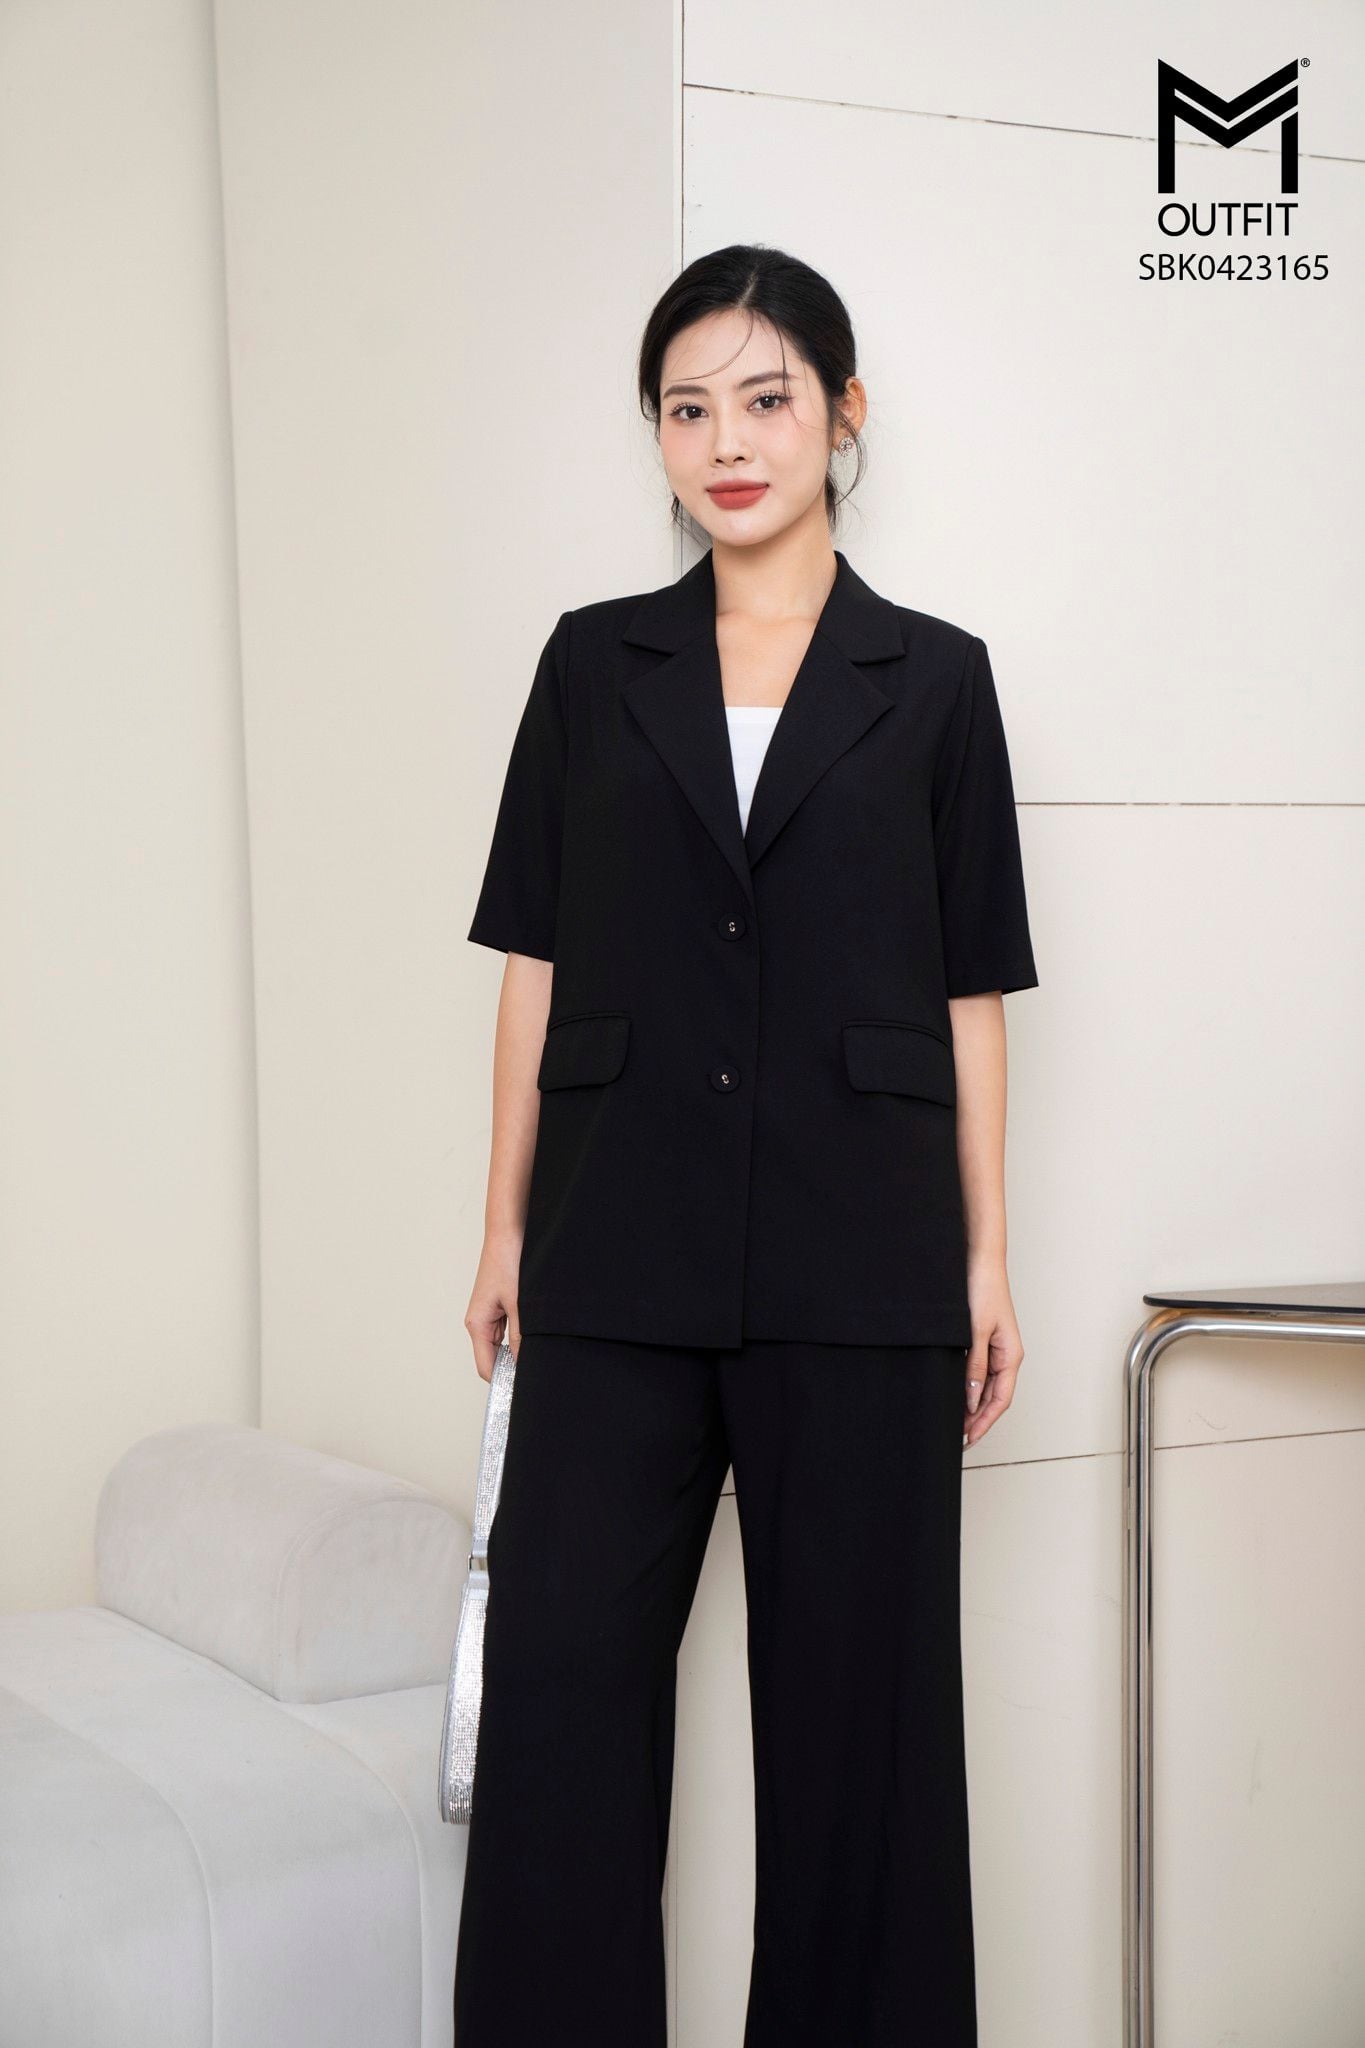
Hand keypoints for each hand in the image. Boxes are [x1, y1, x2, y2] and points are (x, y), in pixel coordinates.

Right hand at [465, 1230, 523, 1382]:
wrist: (509, 1233)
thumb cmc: (508, 1262)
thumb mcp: (520, 1304)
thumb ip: (522, 1336)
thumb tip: (525, 1364)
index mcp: (477, 1324)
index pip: (486, 1368)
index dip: (503, 1383)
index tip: (522, 1392)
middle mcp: (480, 1323)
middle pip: (494, 1359)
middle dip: (513, 1369)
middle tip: (536, 1376)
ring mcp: (490, 1315)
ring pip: (503, 1346)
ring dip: (518, 1352)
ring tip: (539, 1356)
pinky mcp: (500, 1307)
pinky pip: (508, 1332)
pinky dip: (520, 1338)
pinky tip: (536, 1338)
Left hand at [963, 1263, 1023, 1448]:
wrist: (980, 1261)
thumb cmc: (983, 1290)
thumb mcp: (975, 1331)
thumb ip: (974, 1366)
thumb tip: (972, 1398)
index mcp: (1011, 1356)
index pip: (1000, 1400)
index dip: (985, 1422)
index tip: (969, 1439)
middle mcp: (1007, 1355)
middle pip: (995, 1397)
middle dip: (978, 1419)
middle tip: (959, 1437)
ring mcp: (997, 1348)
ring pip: (987, 1387)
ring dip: (974, 1405)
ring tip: (956, 1422)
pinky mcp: (985, 1340)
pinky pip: (980, 1372)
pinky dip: (970, 1387)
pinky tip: (958, 1394)